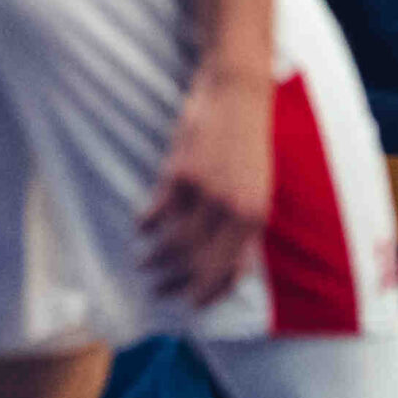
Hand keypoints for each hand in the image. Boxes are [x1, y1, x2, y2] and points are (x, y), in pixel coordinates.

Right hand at [139, 64, 271, 305]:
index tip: (194, 305)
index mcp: (256, 215)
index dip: (211, 292)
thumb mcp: (257, 186)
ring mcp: (205, 192)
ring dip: (157, 259)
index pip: (233, 269)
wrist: (239, 92)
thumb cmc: (249, 140)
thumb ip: (244, 222)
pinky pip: (158, 211)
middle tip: (160, 292)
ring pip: (176, 241)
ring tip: (144, 266)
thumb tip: (233, 259)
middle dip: (179, 283)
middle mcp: (233, 210)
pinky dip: (147, 224)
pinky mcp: (181, 174)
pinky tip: (141, 230)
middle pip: (200, 262)